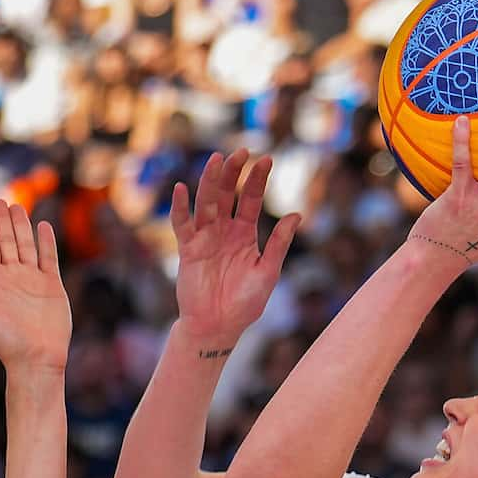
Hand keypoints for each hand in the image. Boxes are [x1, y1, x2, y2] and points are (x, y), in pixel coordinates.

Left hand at [0, 199, 68, 376]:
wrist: (36, 359)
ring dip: (21, 226)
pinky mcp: (52, 286)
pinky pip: (49, 258)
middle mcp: (12, 277)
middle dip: (2, 221)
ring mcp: (33, 280)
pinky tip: (43, 226)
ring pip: (26, 245)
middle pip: (6, 241)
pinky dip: (46, 242)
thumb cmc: (3, 341)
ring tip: (17, 207)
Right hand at [168, 151, 298, 348]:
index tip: (266, 159)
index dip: (257, 180)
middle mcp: (224, 231)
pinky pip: (182, 224)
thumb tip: (298, 215)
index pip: (250, 200)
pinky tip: (181, 188)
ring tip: (216, 160)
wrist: (219, 327)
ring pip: (206, 203)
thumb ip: (279, 243)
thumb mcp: (268, 272)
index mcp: (245, 234)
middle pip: (227, 194)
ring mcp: (205, 238)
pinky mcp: (188, 249)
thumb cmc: (245, 303)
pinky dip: (179, 207)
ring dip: (210, 182)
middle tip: (242, 150)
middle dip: (234, 173)